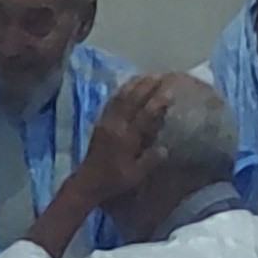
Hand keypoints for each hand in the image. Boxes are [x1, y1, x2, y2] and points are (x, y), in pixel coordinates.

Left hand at [71, 76, 175, 201]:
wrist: (88, 181)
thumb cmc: (114, 180)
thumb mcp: (135, 175)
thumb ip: (150, 160)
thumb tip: (165, 148)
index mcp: (126, 139)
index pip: (144, 116)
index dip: (157, 102)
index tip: (169, 91)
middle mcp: (115, 126)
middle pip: (131, 100)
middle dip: (146, 86)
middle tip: (159, 76)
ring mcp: (106, 122)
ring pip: (120, 97)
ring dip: (133, 85)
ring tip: (145, 76)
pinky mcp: (100, 122)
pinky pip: (111, 102)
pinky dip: (121, 91)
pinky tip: (127, 86)